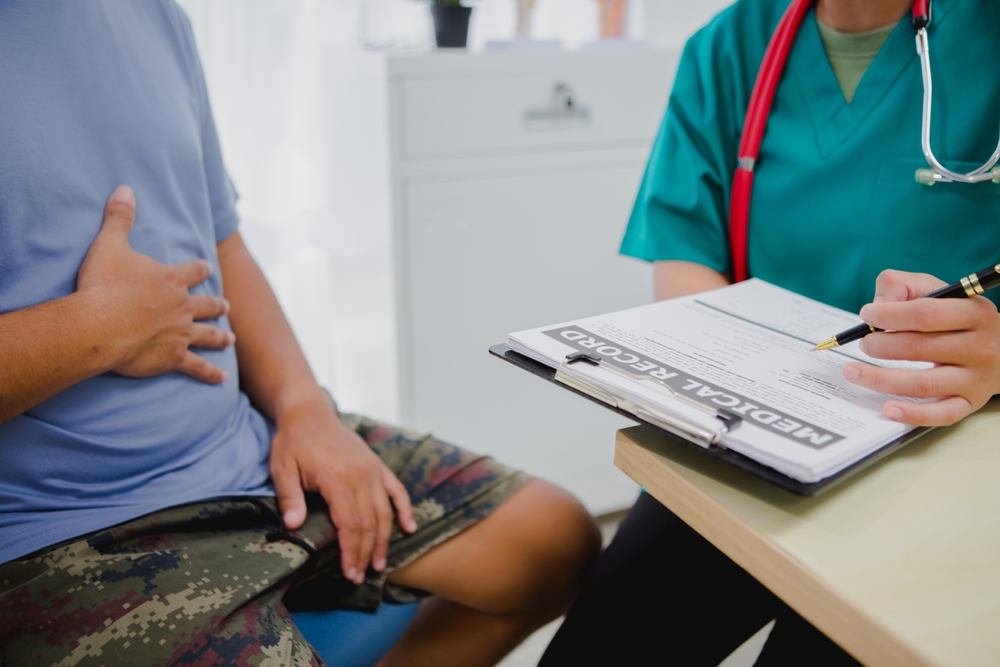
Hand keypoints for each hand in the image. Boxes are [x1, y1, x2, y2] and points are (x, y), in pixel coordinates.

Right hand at [76, 186, 233, 382]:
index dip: (200, 268)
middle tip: (227, 305)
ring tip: (230, 340)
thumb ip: (119, 217)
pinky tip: (222, 380)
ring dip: (220, 337)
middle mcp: (182, 306)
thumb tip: (125, 188)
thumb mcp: (109, 244)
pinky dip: (209, 374)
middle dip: (217, 304)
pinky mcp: (173, 357)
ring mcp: (181, 333)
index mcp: (171, 280)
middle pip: (206, 304)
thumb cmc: (103, 285)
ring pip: (208, 334)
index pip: (193, 271)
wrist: (101, 324)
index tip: (208, 267)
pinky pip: (196, 367)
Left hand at [269, 396, 416, 583]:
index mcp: (338, 478)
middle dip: (366, 553)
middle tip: (360, 577)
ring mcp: (372, 470)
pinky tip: (409, 528)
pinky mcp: (377, 465)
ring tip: (379, 564)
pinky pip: (396, 490)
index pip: (350, 524)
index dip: (351, 551)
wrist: (309, 412)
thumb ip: (289, 498)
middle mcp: (360, 475)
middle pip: (369, 523)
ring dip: (384, 540)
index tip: (349, 572)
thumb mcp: (282, 469)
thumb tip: (292, 526)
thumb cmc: (293, 442)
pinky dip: (404, 509)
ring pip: (384, 511)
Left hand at [842, 270, 999, 425]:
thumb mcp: (935, 290)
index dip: (889, 315)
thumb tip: (877, 305)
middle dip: (880, 345)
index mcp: (973, 312)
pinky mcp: (970, 402)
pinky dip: (913, 414)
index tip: (866, 315)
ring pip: (924, 384)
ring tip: (853, 372)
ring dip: (881, 379)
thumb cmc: (955, 317)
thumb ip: (902, 286)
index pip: (925, 314)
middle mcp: (980, 347)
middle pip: (919, 348)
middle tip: (864, 343)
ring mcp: (976, 378)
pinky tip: (888, 409)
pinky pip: (942, 414)